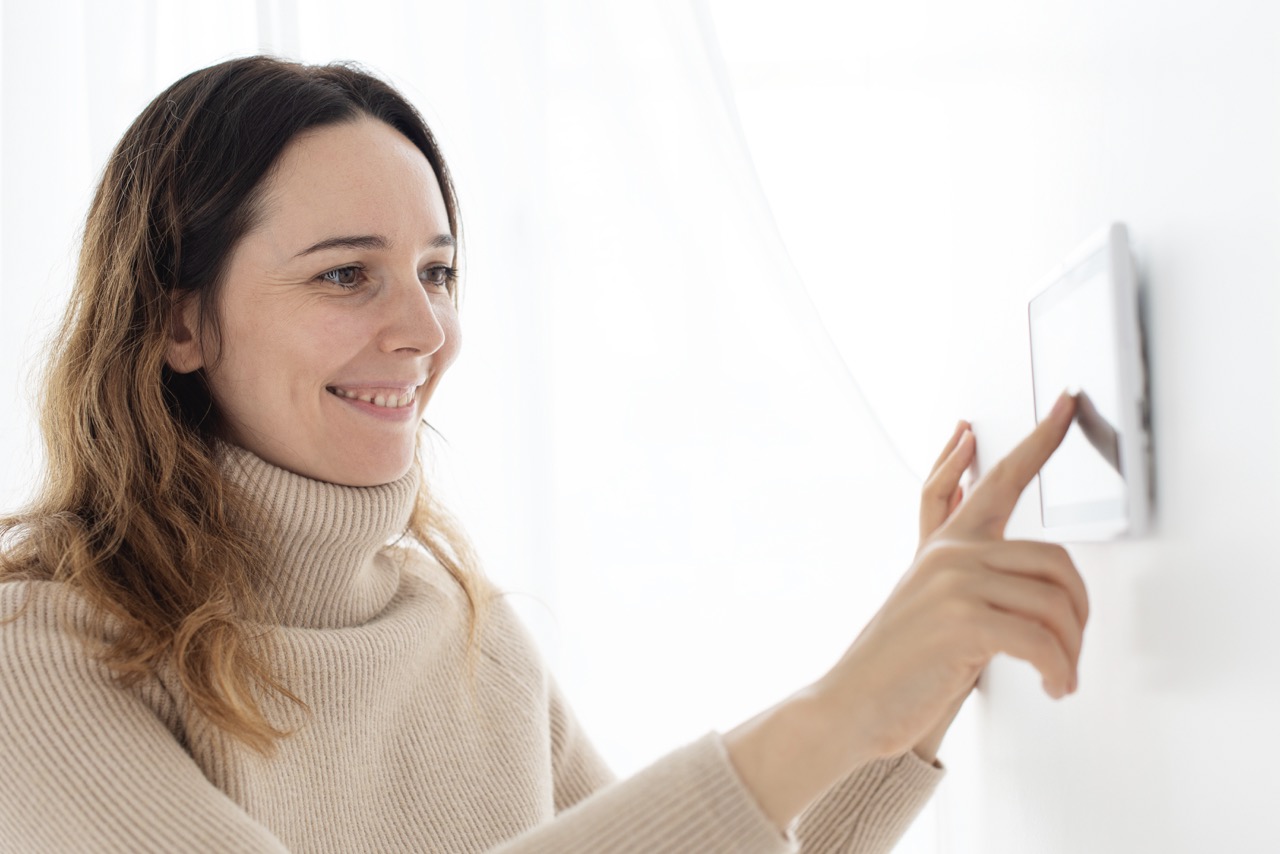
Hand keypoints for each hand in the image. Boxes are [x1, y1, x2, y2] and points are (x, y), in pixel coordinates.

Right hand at [813, 392, 1089, 763]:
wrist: (853, 702)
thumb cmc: (900, 662)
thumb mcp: (931, 603)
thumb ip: (967, 572)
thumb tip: (1023, 572)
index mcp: (947, 544)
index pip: (999, 478)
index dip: (1040, 439)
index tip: (1067, 403)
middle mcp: (952, 552)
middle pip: (1056, 561)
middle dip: (1079, 612)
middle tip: (1072, 647)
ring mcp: (955, 581)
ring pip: (1056, 603)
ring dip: (1069, 652)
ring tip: (1058, 676)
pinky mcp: (964, 620)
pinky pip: (1042, 640)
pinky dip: (1058, 671)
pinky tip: (1053, 686)